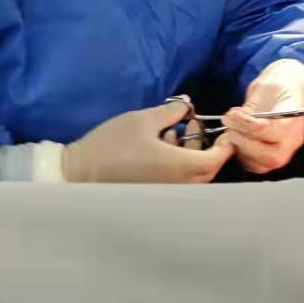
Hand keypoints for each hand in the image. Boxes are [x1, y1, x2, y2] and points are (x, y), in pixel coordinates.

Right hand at [63, 101, 235, 183]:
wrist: (78, 173)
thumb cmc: (111, 144)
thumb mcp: (143, 119)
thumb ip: (172, 111)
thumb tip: (187, 107)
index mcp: (179, 167)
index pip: (217, 159)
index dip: (226, 144)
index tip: (225, 128)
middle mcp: (177, 185)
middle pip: (207, 168)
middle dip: (206, 145)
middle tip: (192, 124)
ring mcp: (166, 193)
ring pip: (193, 176)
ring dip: (191, 153)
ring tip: (173, 131)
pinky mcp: (154, 196)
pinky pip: (178, 181)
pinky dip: (178, 164)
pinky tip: (161, 146)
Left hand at [223, 59, 303, 173]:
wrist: (289, 89)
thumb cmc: (278, 85)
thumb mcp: (265, 85)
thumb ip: (252, 105)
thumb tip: (235, 118)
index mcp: (295, 117)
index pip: (273, 131)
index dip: (249, 126)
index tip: (233, 114)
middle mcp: (293, 139)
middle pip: (271, 156)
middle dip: (244, 142)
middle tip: (229, 126)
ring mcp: (286, 150)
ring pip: (262, 164)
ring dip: (241, 149)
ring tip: (230, 130)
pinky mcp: (274, 156)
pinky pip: (256, 165)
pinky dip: (242, 154)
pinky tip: (235, 137)